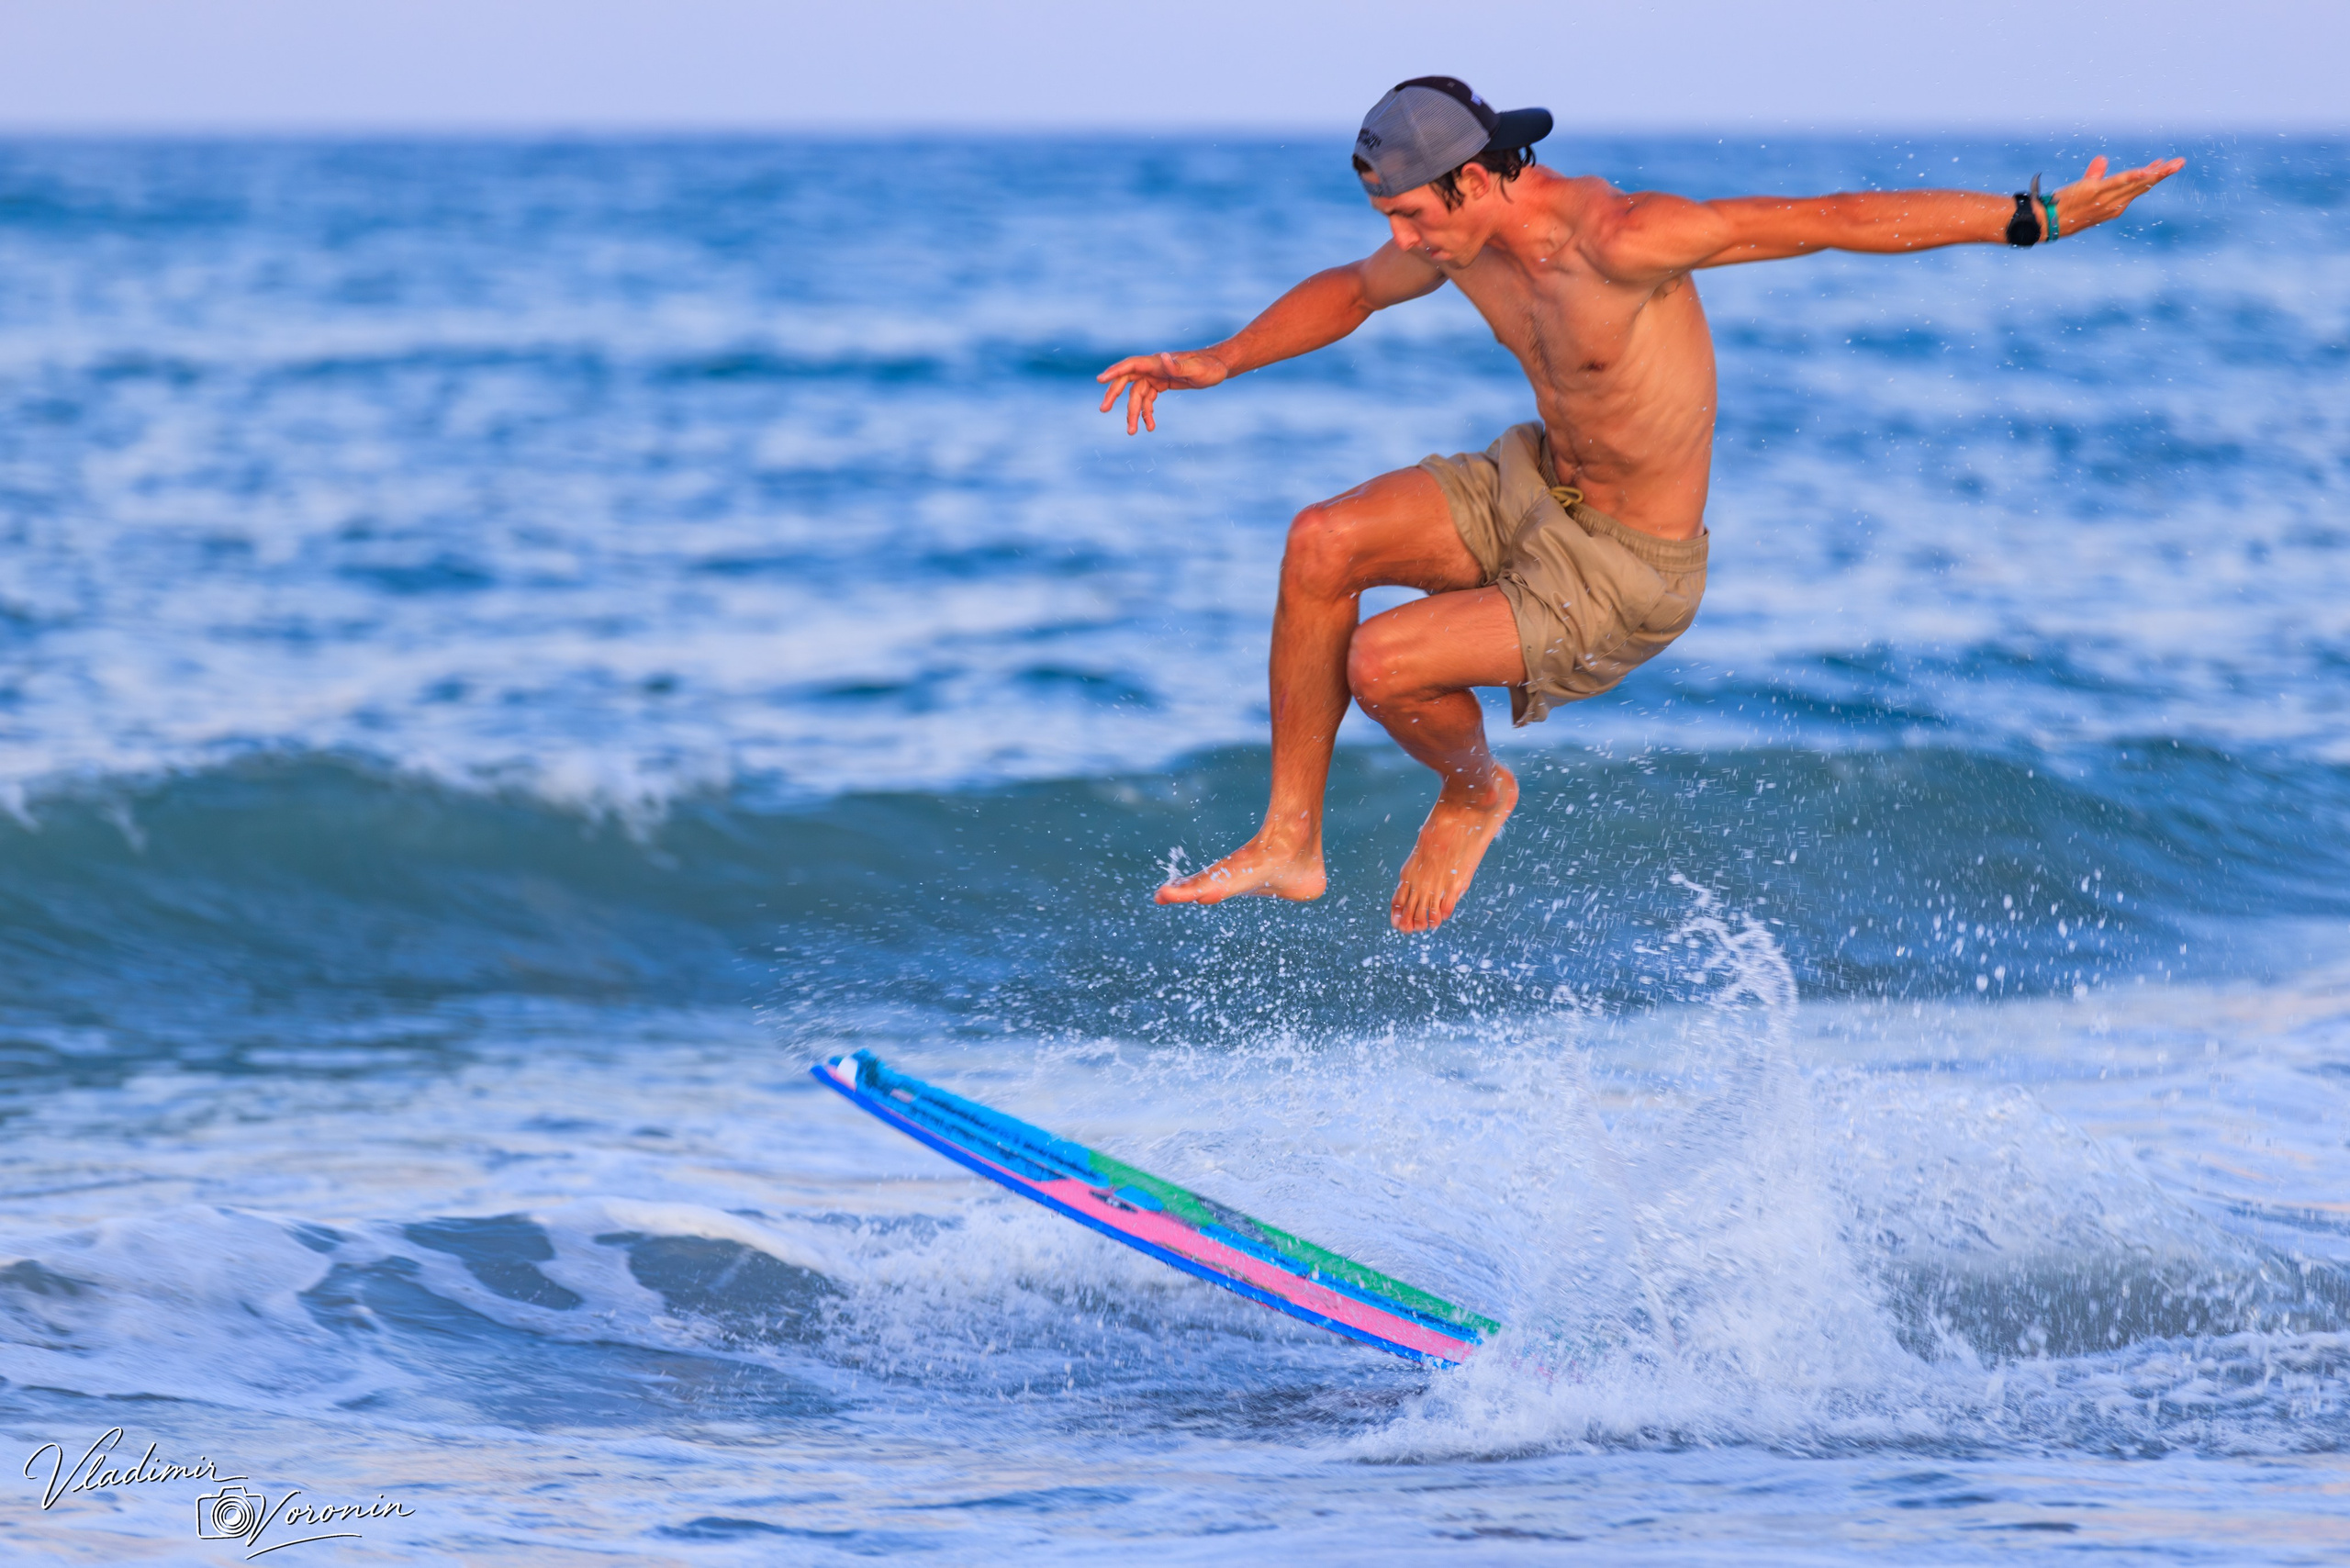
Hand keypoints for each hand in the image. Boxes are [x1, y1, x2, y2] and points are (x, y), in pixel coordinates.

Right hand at [1095, 349, 1230, 433]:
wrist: (1220, 367)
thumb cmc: (1210, 367)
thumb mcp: (1197, 369)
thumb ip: (1178, 365)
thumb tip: (1162, 358)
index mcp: (1158, 363)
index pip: (1131, 365)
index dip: (1115, 372)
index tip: (1100, 380)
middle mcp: (1154, 368)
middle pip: (1127, 380)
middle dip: (1115, 395)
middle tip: (1103, 410)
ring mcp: (1157, 376)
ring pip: (1138, 395)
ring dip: (1134, 413)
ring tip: (1132, 432)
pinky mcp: (1162, 383)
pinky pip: (1148, 398)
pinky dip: (1147, 412)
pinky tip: (1150, 426)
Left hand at [2053, 154, 2185, 238]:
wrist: (2049, 222)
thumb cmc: (2066, 209)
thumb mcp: (2085, 191)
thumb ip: (2095, 173)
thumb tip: (2102, 159)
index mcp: (2116, 206)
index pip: (2138, 188)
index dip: (2152, 176)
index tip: (2164, 164)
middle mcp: (2115, 204)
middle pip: (2143, 186)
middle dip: (2163, 174)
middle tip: (2181, 162)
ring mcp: (2107, 198)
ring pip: (2136, 184)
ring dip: (2155, 173)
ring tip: (2172, 164)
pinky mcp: (2096, 192)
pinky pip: (2118, 183)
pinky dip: (2132, 177)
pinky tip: (2145, 171)